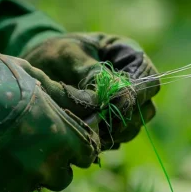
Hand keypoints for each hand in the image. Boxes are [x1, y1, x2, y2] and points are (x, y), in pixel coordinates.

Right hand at [0, 51, 99, 191]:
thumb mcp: (30, 76)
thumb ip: (60, 94)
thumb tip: (82, 102)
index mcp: (61, 137)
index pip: (88, 153)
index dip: (82, 145)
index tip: (73, 139)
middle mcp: (45, 166)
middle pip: (63, 175)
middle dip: (56, 162)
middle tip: (37, 143)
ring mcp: (18, 184)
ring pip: (35, 184)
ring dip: (29, 170)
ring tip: (7, 147)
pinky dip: (3, 179)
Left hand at [22, 33, 159, 148]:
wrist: (42, 65)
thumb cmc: (56, 52)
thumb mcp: (69, 54)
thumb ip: (90, 72)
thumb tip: (107, 98)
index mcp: (130, 57)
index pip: (149, 81)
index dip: (135, 96)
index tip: (110, 105)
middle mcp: (134, 82)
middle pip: (146, 107)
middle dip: (124, 118)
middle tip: (99, 121)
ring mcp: (125, 104)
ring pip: (134, 126)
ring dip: (115, 132)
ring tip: (89, 129)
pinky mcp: (113, 120)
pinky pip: (118, 137)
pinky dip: (105, 139)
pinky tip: (86, 134)